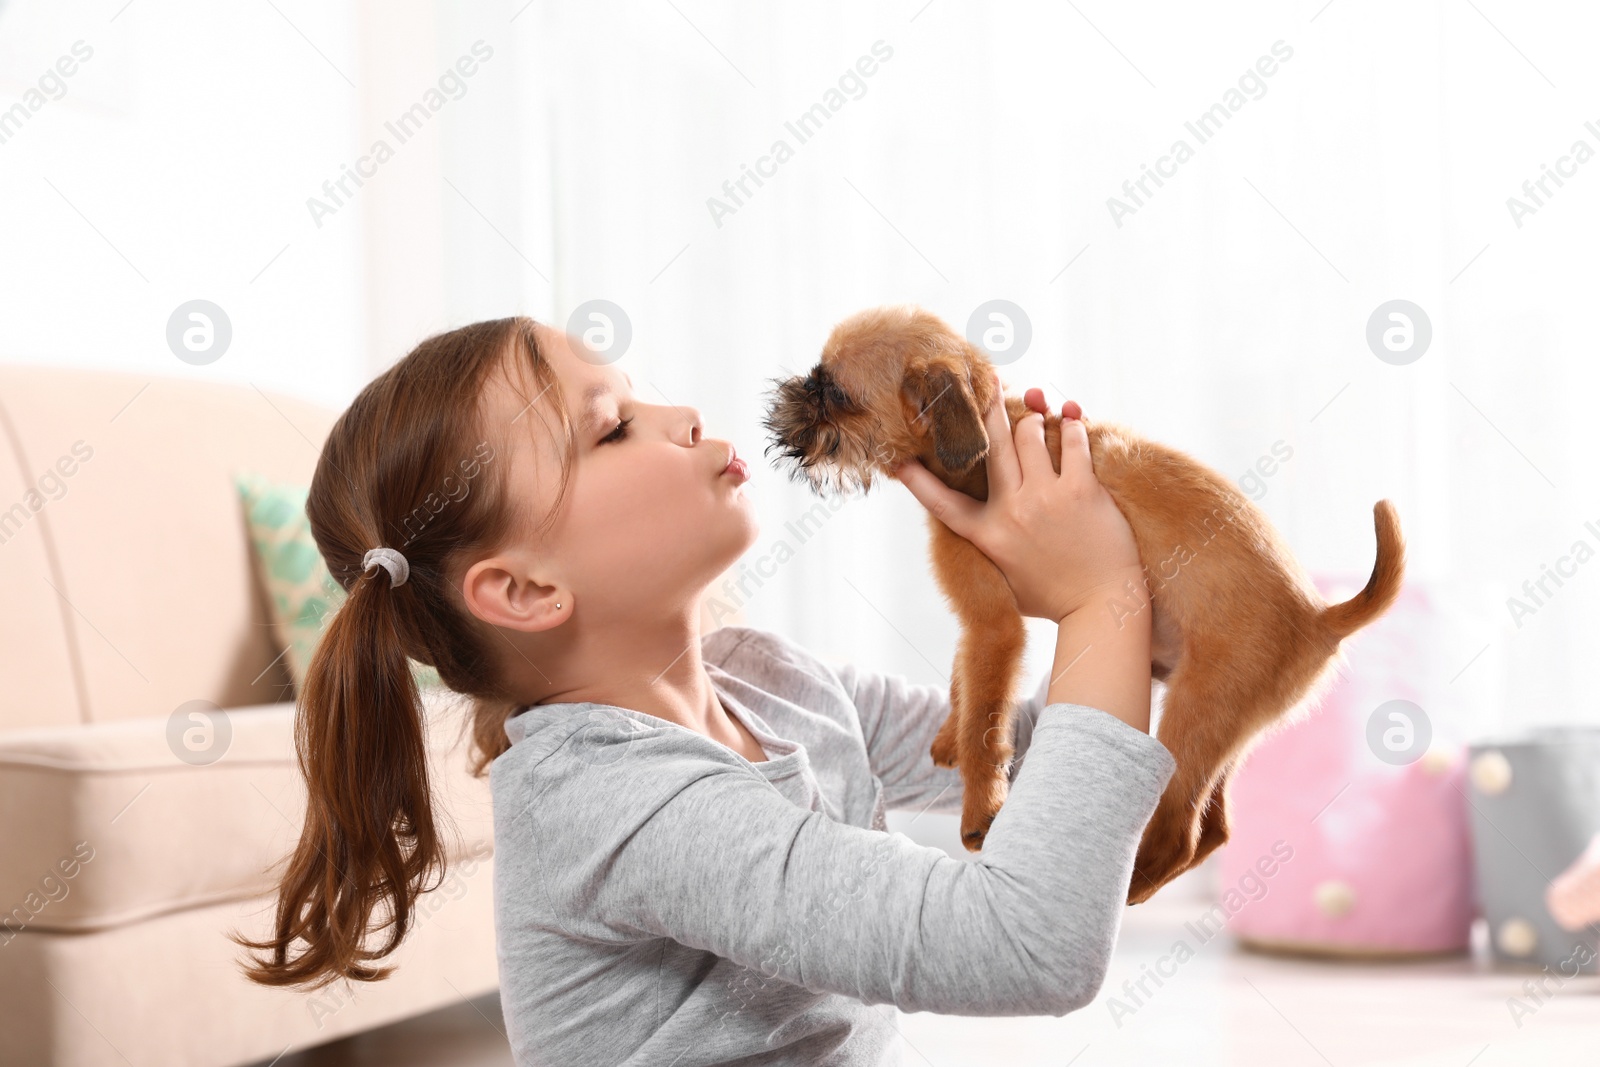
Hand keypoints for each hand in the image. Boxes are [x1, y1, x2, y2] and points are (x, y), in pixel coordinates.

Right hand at [892, 370, 1143, 622]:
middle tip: (989, 384)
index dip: (917, 481)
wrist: (1102, 609)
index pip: (941, 503)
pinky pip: (1071, 439)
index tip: (898, 462)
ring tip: (1039, 413)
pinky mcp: (1080, 490)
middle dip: (988, 408)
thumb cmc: (1056, 598)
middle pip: (991, 444)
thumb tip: (977, 527)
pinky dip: (1071, 423)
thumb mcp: (1006, 580)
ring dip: (1034, 418)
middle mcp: (1011, 511)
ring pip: (1029, 432)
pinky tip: (1072, 416)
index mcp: (987, 535)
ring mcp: (1045, 498)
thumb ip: (990, 549)